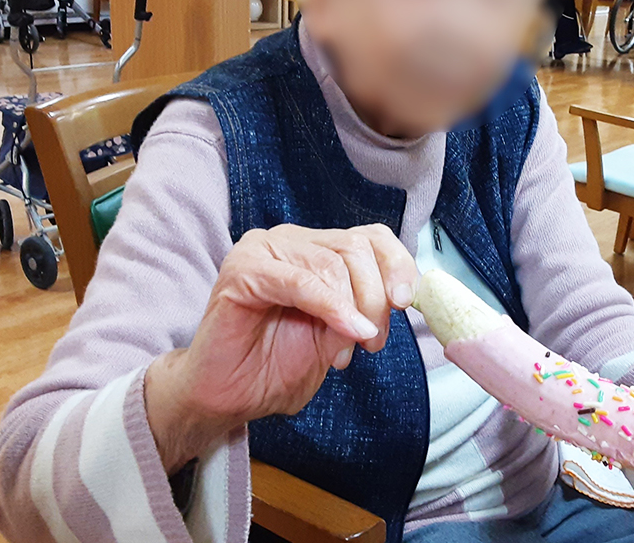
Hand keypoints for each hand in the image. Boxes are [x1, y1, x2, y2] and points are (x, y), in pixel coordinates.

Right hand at [144, 223, 418, 472]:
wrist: (227, 396)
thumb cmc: (276, 365)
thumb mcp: (338, 337)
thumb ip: (364, 310)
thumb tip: (397, 297)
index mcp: (317, 250)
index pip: (371, 237)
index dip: (397, 264)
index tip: (406, 301)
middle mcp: (292, 241)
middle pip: (356, 249)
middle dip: (375, 298)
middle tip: (372, 342)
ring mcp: (264, 249)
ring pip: (332, 263)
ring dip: (352, 310)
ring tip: (344, 350)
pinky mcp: (242, 269)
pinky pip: (300, 281)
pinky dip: (331, 307)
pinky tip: (346, 330)